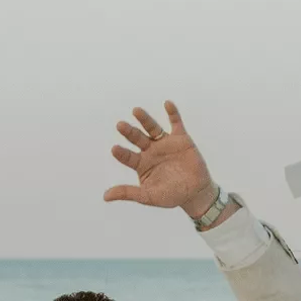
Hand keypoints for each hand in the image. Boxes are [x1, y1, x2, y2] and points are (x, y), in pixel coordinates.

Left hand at [104, 101, 216, 218]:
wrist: (195, 192)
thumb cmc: (170, 196)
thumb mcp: (148, 196)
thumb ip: (128, 192)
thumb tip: (105, 197)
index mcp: (141, 163)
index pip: (128, 156)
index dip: (122, 153)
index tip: (115, 149)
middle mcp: (150, 151)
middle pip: (137, 138)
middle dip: (129, 132)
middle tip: (120, 125)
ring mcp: (165, 143)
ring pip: (152, 128)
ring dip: (144, 119)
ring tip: (135, 111)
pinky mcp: (180, 138)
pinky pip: (176, 123)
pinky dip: (172, 113)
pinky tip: (167, 104)